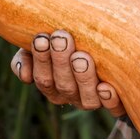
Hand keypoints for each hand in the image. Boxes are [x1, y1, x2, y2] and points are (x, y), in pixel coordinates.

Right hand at [10, 30, 125, 116]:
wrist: (110, 36)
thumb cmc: (74, 31)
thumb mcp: (51, 33)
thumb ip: (32, 45)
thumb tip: (24, 72)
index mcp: (51, 81)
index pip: (42, 77)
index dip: (40, 60)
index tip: (41, 37)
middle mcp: (70, 94)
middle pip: (61, 85)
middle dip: (60, 61)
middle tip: (61, 38)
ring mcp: (92, 100)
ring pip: (85, 97)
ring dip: (82, 77)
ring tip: (82, 57)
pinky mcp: (115, 103)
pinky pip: (113, 107)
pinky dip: (109, 99)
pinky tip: (106, 86)